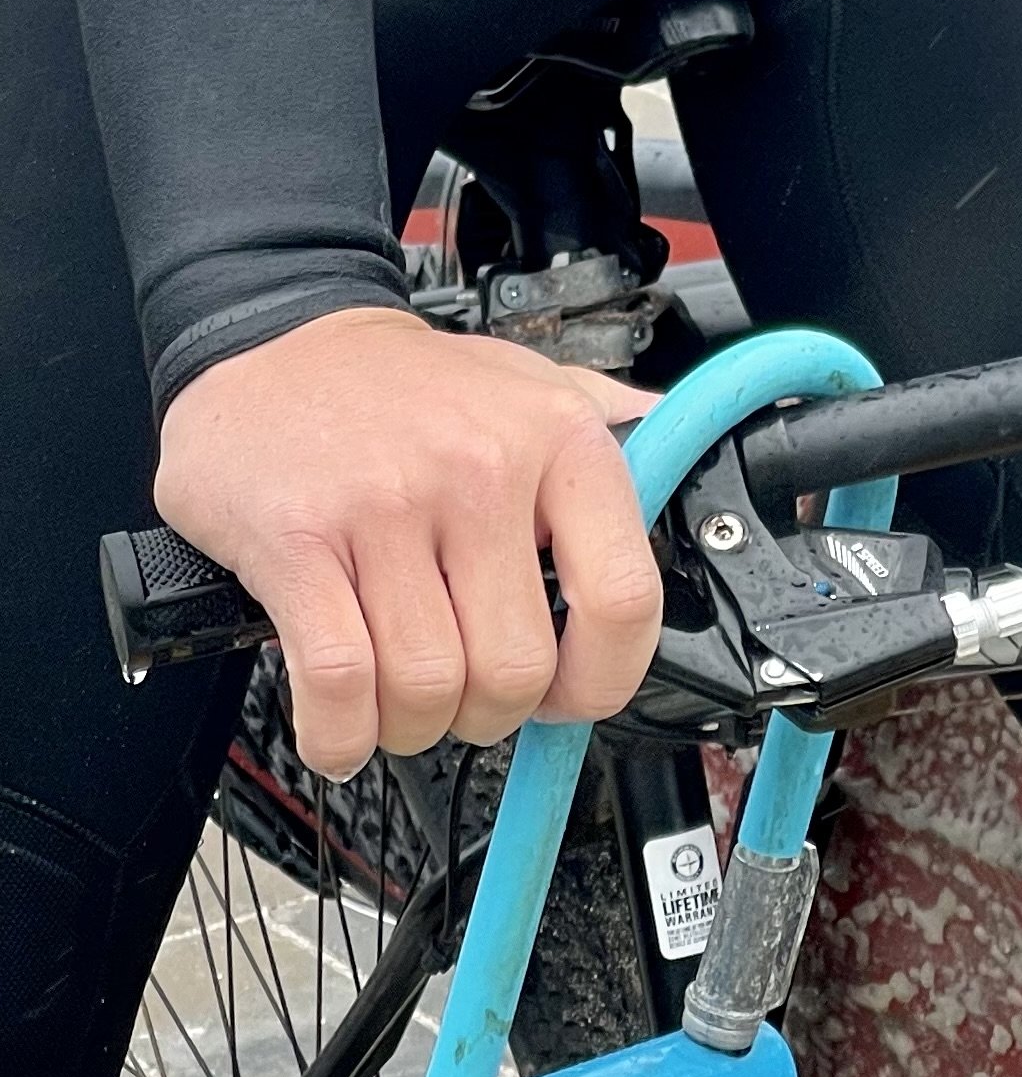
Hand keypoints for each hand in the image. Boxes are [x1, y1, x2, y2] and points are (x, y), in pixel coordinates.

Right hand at [154, 307, 661, 777]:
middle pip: (514, 669)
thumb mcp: (531, 382)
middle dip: (489, 713)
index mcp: (556, 438)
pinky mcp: (298, 542)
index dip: (604, 677)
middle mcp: (480, 468)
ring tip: (400, 697)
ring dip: (412, 726)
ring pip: (426, 688)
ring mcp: (386, 505)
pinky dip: (341, 735)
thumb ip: (614, 430)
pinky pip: (339, 685)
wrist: (278, 341)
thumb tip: (688, 474)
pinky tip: (343, 725)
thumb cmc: (409, 387)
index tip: (573, 696)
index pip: (623, 595)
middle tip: (466, 693)